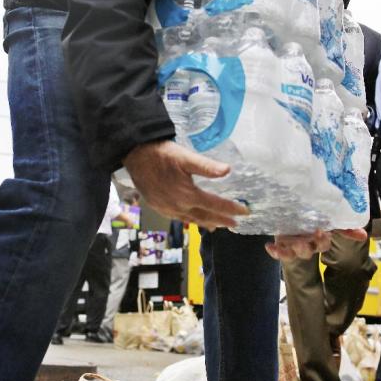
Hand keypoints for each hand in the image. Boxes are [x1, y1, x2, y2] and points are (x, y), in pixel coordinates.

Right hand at [123, 140, 248, 229]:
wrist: (136, 156)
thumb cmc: (162, 154)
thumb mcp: (186, 157)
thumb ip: (207, 166)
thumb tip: (228, 170)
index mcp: (188, 195)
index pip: (215, 205)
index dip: (231, 209)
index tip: (245, 212)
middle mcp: (178, 206)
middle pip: (205, 217)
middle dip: (222, 220)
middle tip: (235, 225)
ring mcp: (167, 209)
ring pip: (191, 220)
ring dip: (207, 223)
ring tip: (218, 226)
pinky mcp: (159, 208)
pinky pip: (179, 218)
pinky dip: (191, 221)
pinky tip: (194, 219)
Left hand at [265, 228, 366, 261]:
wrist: (292, 221)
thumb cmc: (312, 221)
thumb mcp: (328, 222)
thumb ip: (345, 228)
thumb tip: (363, 234)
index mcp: (319, 239)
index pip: (324, 243)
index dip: (323, 240)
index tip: (321, 232)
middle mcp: (308, 244)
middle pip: (309, 249)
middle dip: (307, 246)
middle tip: (302, 237)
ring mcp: (294, 246)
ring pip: (294, 252)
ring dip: (292, 249)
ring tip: (289, 242)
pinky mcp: (282, 246)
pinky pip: (279, 253)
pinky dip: (275, 251)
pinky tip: (269, 247)